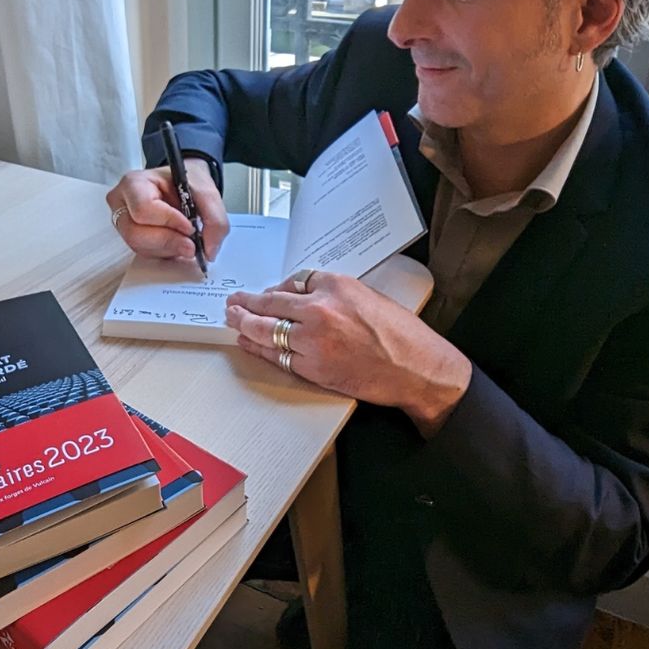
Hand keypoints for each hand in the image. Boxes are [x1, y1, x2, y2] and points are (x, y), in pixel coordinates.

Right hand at [106, 158, 228, 261]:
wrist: (186, 187)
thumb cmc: (188, 183)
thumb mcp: (207, 192)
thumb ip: (214, 219)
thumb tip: (209, 250)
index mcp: (134, 184)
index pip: (144, 209)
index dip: (169, 221)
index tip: (190, 226)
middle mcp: (123, 204)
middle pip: (136, 234)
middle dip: (168, 242)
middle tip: (192, 245)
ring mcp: (124, 224)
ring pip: (141, 247)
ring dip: (169, 249)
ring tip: (187, 240)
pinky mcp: (133, 239)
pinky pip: (146, 254)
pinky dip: (166, 252)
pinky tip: (177, 242)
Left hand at [225, 270, 471, 436]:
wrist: (416, 368)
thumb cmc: (401, 335)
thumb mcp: (369, 296)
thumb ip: (335, 294)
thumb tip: (306, 297)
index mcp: (337, 286)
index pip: (295, 280)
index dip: (278, 288)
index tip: (269, 292)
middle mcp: (321, 309)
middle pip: (271, 302)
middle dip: (247, 302)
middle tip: (234, 301)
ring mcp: (313, 340)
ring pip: (266, 329)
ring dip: (243, 323)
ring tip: (232, 319)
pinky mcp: (312, 367)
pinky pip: (276, 355)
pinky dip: (258, 348)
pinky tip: (248, 343)